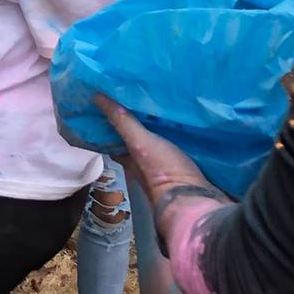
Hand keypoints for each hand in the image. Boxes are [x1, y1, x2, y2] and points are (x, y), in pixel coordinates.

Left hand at [99, 95, 229, 261]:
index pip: (113, 136)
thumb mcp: (139, 143)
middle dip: (136, 119)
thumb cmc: (163, 172)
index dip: (109, 120)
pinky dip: (175, 132)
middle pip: (136, 137)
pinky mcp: (184, 166)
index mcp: (129, 157)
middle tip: (137, 93)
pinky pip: (176, 144)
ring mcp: (165, 165)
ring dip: (156, 124)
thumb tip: (96, 97)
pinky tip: (181, 120)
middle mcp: (143, 162)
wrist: (196, 201)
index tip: (108, 98)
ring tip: (159, 98)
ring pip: (156, 140)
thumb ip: (122, 122)